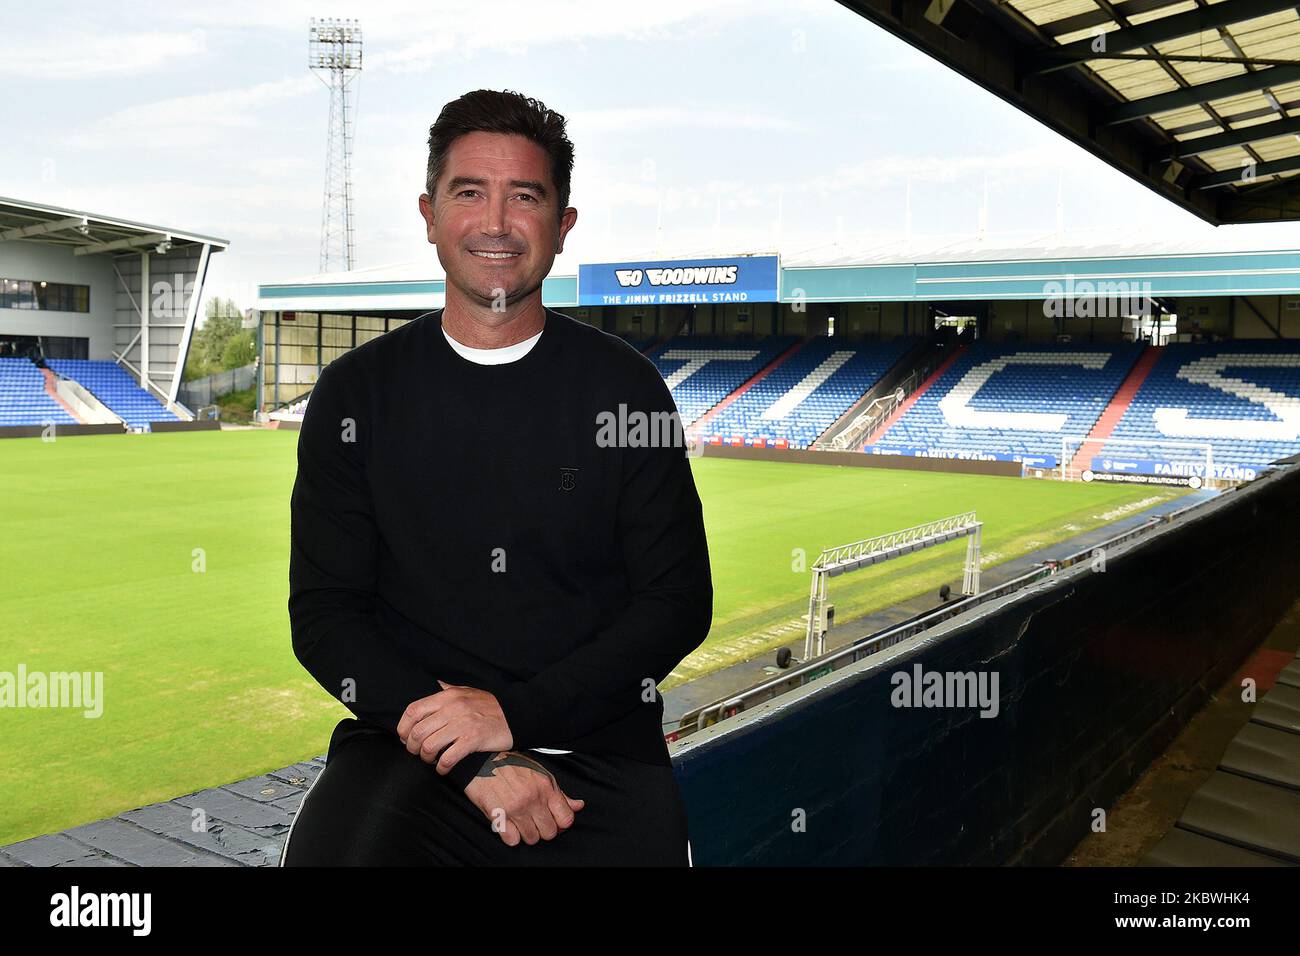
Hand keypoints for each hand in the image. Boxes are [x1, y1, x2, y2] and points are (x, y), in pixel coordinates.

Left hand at [396, 681, 513, 776]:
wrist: (516, 716)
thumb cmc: (489, 706)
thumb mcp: (467, 692)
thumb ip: (448, 690)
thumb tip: (434, 685)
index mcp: (448, 696)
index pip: (413, 710)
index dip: (403, 727)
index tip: (405, 737)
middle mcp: (453, 708)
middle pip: (418, 731)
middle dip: (413, 747)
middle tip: (418, 752)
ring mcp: (463, 724)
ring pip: (429, 745)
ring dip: (426, 758)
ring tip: (431, 760)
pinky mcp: (473, 740)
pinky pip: (448, 758)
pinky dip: (441, 767)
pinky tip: (443, 769)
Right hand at [463, 751, 585, 845]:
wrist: (481, 759)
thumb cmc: (511, 764)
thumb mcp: (541, 773)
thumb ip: (560, 793)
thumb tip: (579, 806)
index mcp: (546, 787)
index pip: (566, 818)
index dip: (562, 823)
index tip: (554, 820)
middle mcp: (533, 799)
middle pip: (550, 832)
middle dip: (544, 829)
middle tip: (536, 821)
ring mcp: (516, 808)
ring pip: (532, 839)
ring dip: (528, 834)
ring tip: (521, 822)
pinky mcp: (498, 816)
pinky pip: (512, 841)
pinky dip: (511, 836)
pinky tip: (509, 825)